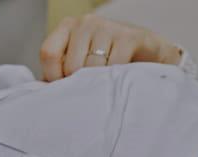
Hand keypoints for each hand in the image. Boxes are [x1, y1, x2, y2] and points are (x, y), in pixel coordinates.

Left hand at [40, 14, 181, 81]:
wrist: (154, 51)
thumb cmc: (116, 57)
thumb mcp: (86, 58)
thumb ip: (65, 68)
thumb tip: (43, 88)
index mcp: (70, 25)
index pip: (48, 53)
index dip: (53, 76)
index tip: (66, 89)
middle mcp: (87, 22)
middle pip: (71, 64)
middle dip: (80, 84)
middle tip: (92, 92)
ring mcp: (108, 28)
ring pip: (92, 68)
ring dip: (100, 83)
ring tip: (108, 87)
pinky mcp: (129, 37)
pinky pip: (115, 66)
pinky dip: (116, 79)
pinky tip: (121, 81)